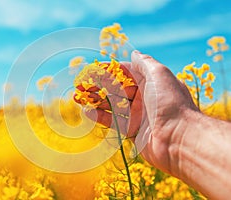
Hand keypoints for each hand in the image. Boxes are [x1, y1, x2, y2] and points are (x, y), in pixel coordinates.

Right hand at [79, 50, 197, 174]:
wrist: (180, 139)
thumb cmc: (170, 102)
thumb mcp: (159, 75)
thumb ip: (145, 63)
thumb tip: (135, 53)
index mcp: (151, 83)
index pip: (125, 73)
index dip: (108, 70)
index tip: (92, 68)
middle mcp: (144, 98)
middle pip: (115, 89)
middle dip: (97, 86)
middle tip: (79, 84)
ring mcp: (138, 115)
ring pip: (111, 105)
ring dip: (94, 101)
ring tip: (77, 97)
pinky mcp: (133, 131)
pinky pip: (113, 122)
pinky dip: (99, 116)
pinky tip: (86, 111)